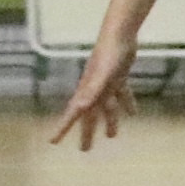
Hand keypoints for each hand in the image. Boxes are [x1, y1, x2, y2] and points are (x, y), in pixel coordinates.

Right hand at [47, 34, 137, 150]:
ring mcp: (105, 84)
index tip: (52, 141)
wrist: (120, 35)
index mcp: (86, 92)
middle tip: (85, 149)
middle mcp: (93, 90)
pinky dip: (126, 104)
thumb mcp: (102, 75)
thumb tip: (80, 106)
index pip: (73, 114)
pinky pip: (121, 95)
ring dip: (108, 121)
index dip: (62, 128)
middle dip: (86, 132)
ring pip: (106, 108)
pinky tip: (133, 113)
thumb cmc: (110, 55)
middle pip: (89, 116)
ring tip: (111, 136)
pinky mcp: (118, 77)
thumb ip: (92, 90)